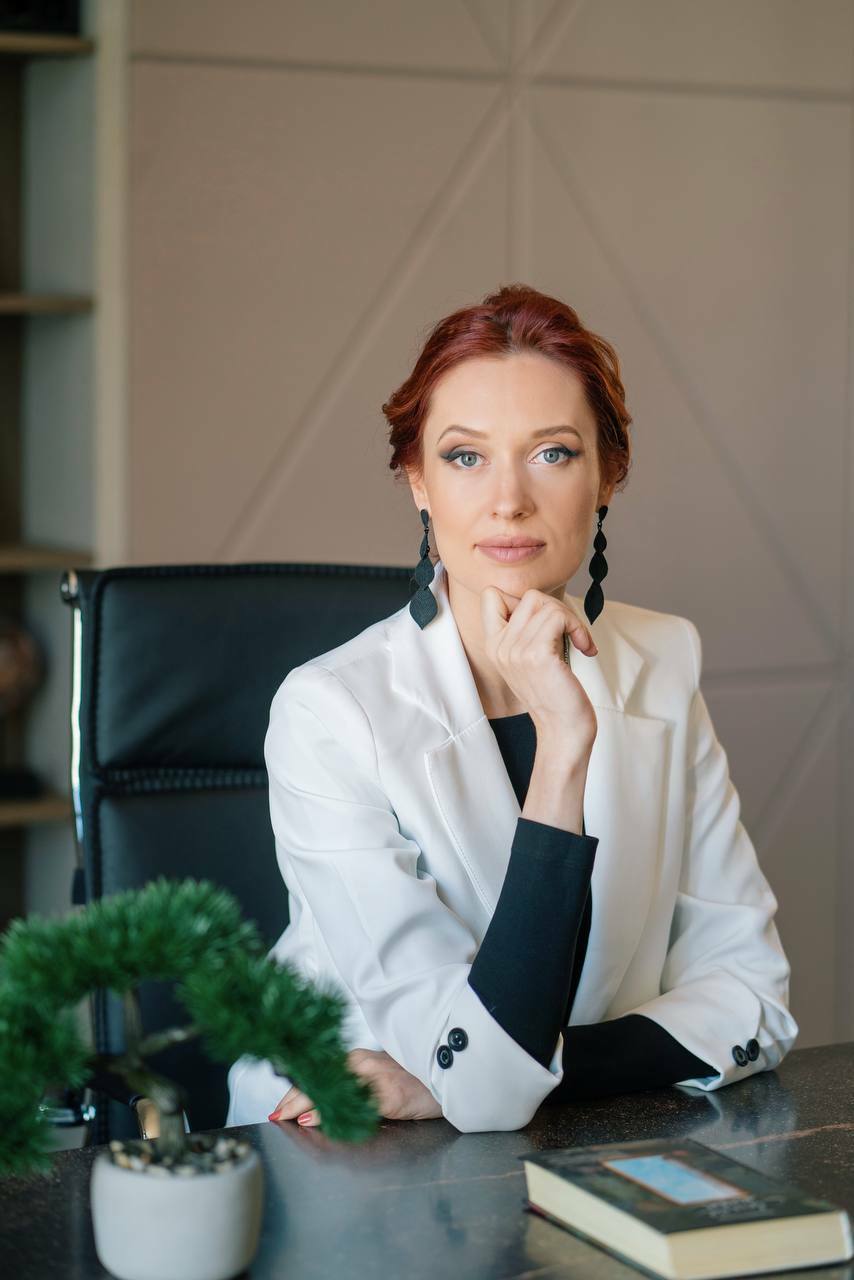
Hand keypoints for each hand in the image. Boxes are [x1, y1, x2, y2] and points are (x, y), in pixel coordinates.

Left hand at [268, 1049, 442, 1126]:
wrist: (448, 1078)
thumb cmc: (412, 1082)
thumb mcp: (377, 1082)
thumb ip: (352, 1090)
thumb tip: (319, 1108)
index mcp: (357, 1060)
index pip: (318, 1075)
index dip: (295, 1092)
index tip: (277, 1108)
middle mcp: (362, 1064)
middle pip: (320, 1080)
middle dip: (293, 1099)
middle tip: (275, 1116)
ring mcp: (376, 1078)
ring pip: (332, 1090)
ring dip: (306, 1104)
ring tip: (287, 1117)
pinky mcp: (389, 1094)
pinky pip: (354, 1104)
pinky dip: (331, 1112)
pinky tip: (315, 1119)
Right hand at [480, 585, 598, 753]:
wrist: (563, 730)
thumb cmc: (555, 693)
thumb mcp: (531, 657)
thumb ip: (527, 630)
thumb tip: (543, 600)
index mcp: (493, 646)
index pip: (491, 595)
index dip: (522, 599)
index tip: (544, 622)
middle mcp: (499, 646)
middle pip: (529, 595)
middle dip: (557, 609)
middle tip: (570, 633)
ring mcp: (516, 650)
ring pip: (548, 604)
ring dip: (572, 620)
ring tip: (579, 641)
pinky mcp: (537, 654)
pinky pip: (560, 617)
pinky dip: (579, 628)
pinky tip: (586, 648)